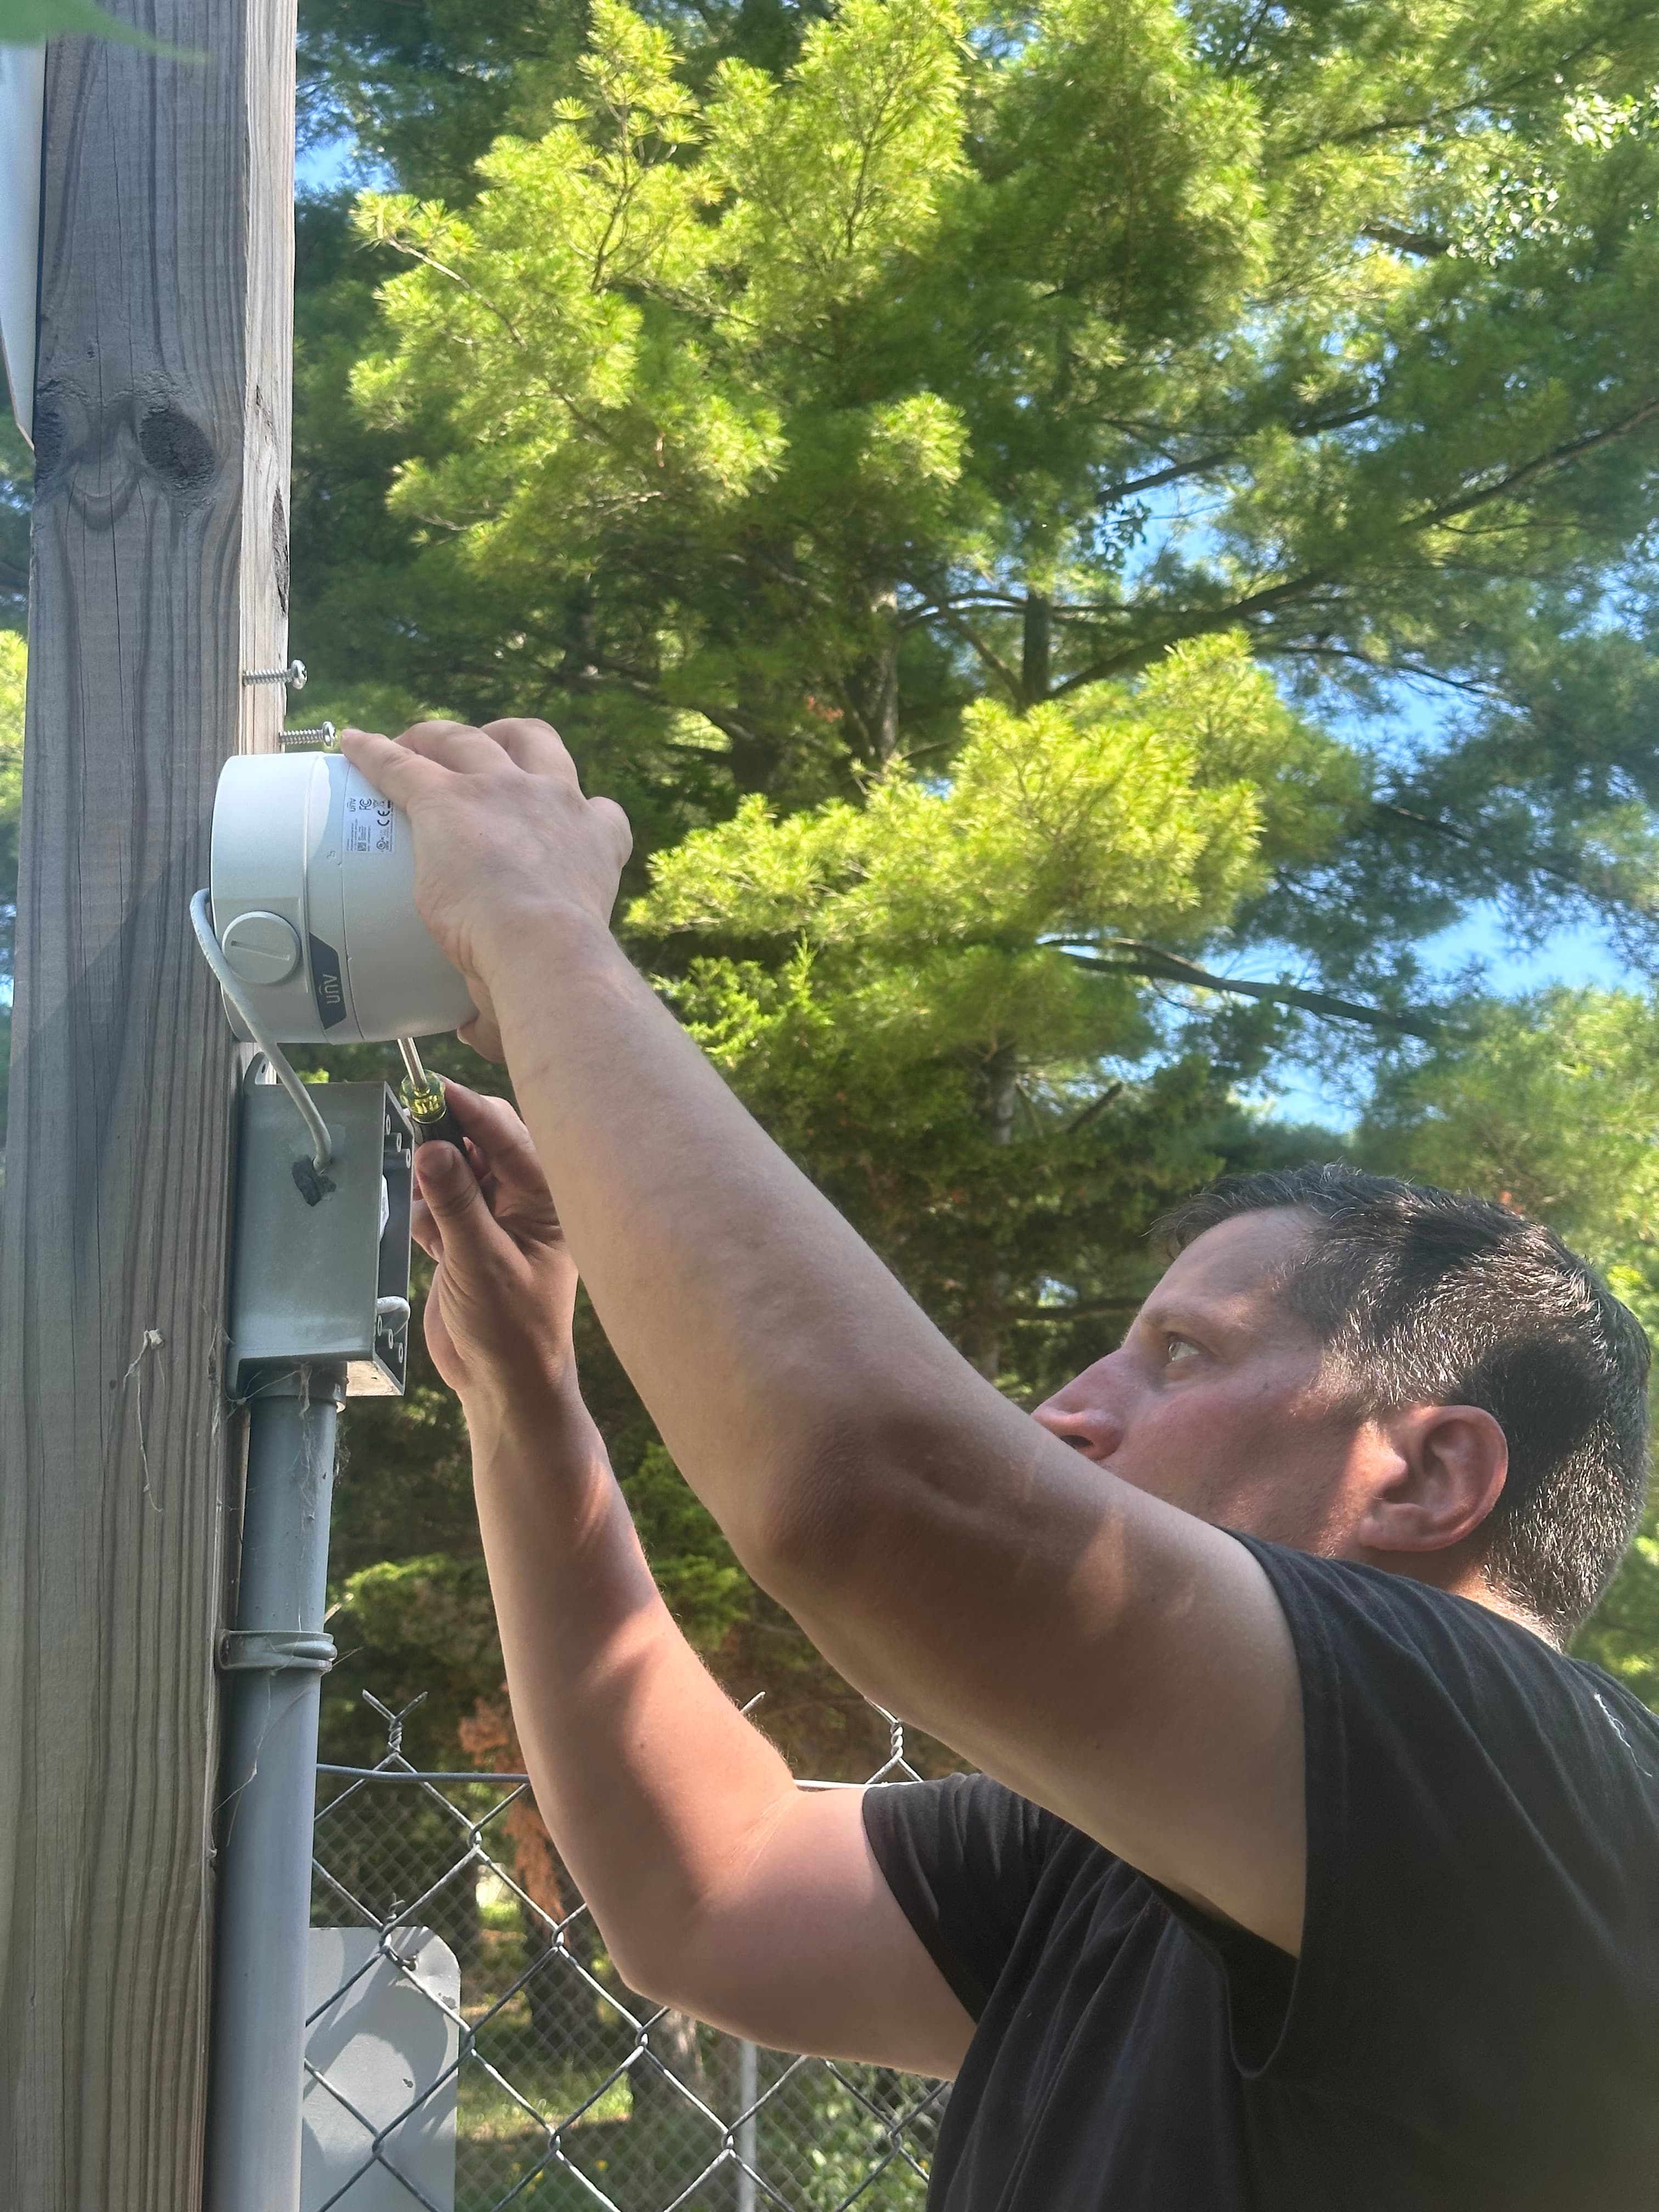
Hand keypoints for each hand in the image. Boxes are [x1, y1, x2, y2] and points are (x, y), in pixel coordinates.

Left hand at [339, 718, 631, 1059]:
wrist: (544, 948)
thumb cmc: (555, 973)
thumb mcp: (555, 964)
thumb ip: (508, 1001)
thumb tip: (478, 1034)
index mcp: (593, 842)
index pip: (600, 813)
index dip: (580, 809)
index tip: (565, 817)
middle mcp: (553, 800)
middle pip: (534, 741)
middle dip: (507, 739)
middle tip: (481, 751)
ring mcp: (498, 790)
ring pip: (466, 739)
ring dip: (439, 736)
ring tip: (413, 742)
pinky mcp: (444, 797)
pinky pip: (400, 762)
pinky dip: (373, 751)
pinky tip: (352, 745)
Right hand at [409, 1080, 579, 1414]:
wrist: (502, 1384)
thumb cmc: (513, 1331)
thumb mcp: (481, 1263)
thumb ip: (455, 1204)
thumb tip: (432, 1148)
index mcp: (548, 1199)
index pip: (508, 1136)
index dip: (469, 1108)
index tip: (432, 1088)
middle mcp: (524, 1200)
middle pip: (480, 1142)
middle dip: (447, 1145)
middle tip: (420, 1152)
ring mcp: (494, 1217)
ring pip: (453, 1169)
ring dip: (432, 1187)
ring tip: (436, 1226)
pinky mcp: (467, 1235)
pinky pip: (437, 1201)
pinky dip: (425, 1215)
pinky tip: (431, 1245)